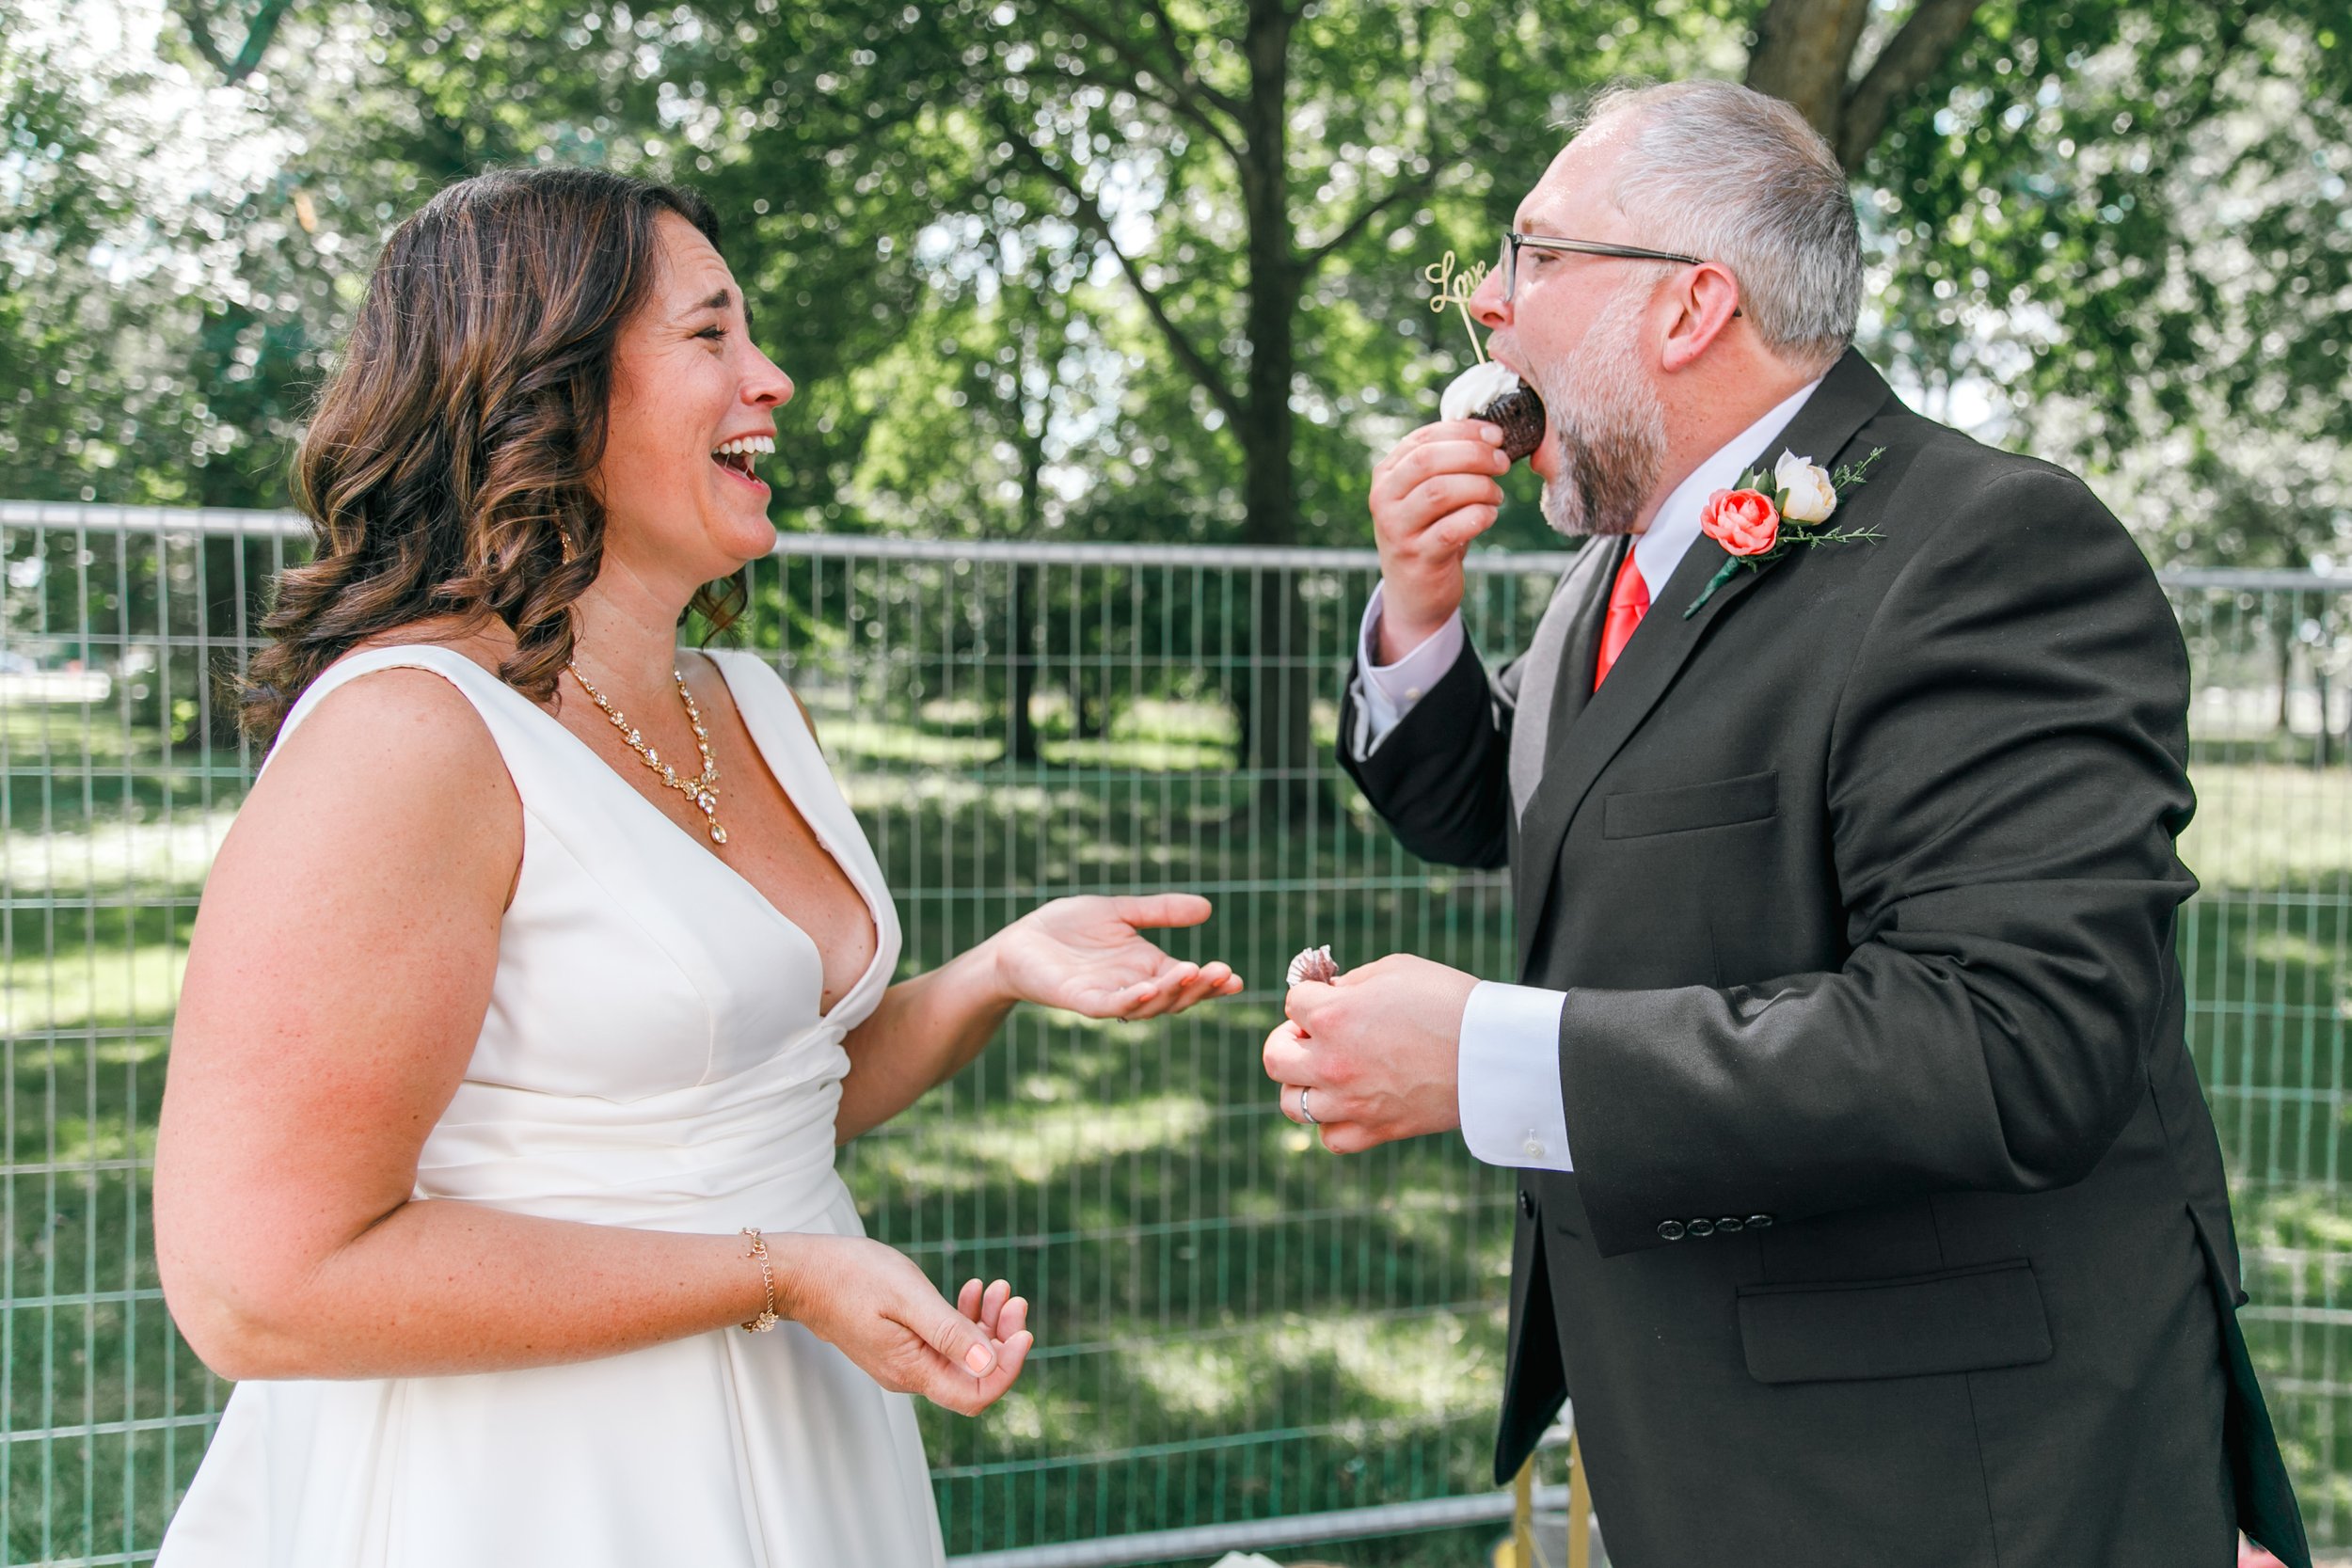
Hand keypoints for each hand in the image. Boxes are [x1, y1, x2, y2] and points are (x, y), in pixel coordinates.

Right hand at [771, 1233, 1033, 1415]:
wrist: (803, 1273)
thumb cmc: (852, 1277)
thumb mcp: (908, 1298)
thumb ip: (949, 1333)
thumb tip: (991, 1363)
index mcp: (913, 1370)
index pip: (976, 1395)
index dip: (1008, 1369)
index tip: (1023, 1329)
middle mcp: (911, 1375)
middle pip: (974, 1375)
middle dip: (1003, 1338)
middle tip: (1013, 1298)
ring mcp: (905, 1361)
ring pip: (961, 1356)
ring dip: (987, 1324)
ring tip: (997, 1287)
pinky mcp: (901, 1344)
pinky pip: (944, 1342)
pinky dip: (964, 1318)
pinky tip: (972, 1291)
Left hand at [988, 893, 1242, 1019]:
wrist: (1020, 940)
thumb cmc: (1067, 927)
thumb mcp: (1121, 912)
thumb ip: (1160, 911)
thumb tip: (1207, 907)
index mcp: (1147, 969)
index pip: (1188, 981)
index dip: (1212, 983)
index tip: (1237, 978)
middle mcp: (1133, 988)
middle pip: (1176, 997)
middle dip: (1201, 988)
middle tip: (1224, 973)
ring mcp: (1108, 997)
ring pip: (1149, 1005)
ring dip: (1173, 993)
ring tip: (1194, 973)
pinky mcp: (1081, 1000)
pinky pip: (1111, 1006)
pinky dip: (1132, 1000)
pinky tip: (1149, 987)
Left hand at [1261, 953, 1478, 1153]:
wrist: (1493, 1052)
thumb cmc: (1449, 1002)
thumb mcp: (1395, 970)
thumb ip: (1351, 981)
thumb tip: (1328, 992)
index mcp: (1333, 1015)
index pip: (1292, 1003)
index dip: (1310, 996)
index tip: (1330, 997)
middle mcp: (1332, 1062)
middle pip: (1275, 1057)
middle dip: (1287, 1040)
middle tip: (1312, 1035)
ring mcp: (1351, 1102)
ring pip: (1291, 1104)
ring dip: (1302, 1084)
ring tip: (1326, 1072)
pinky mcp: (1376, 1130)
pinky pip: (1330, 1138)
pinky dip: (1331, 1123)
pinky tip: (1347, 1103)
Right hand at [1369, 420, 1511, 660]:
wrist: (1415, 593)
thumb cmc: (1430, 533)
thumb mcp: (1426, 494)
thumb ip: (1446, 464)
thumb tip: (1490, 434)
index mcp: (1387, 475)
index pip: (1423, 439)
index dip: (1463, 431)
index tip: (1496, 435)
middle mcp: (1384, 499)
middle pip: (1429, 461)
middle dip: (1474, 455)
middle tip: (1502, 463)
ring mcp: (1397, 530)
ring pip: (1440, 491)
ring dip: (1479, 487)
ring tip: (1496, 495)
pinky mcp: (1418, 558)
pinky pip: (1452, 529)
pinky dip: (1478, 516)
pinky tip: (1489, 516)